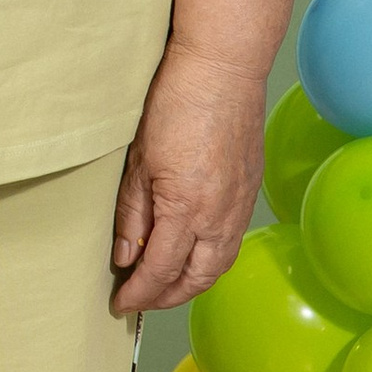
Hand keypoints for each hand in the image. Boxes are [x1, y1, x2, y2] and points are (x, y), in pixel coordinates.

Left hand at [111, 44, 265, 315]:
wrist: (223, 69)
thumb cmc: (175, 104)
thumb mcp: (138, 161)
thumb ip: (133, 215)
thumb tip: (126, 257)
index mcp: (186, 209)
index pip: (160, 271)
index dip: (139, 293)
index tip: (121, 303)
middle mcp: (220, 216)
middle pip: (195, 279)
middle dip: (166, 297)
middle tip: (141, 300)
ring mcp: (240, 204)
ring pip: (219, 265)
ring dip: (192, 282)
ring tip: (165, 284)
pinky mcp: (251, 190)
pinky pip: (233, 242)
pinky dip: (211, 259)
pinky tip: (193, 254)